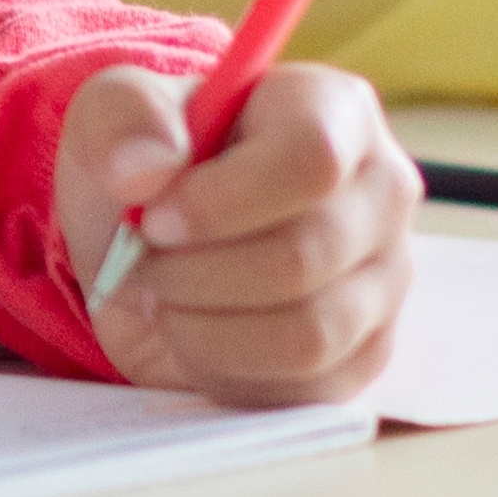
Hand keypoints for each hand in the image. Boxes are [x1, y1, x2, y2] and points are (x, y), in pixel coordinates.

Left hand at [60, 63, 420, 406]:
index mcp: (335, 110)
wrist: (150, 245)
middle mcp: (382, 191)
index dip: (223, 201)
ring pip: (310, 333)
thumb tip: (148, 168)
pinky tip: (194, 331)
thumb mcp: (112, 115)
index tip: (154, 218)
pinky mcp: (366, 353)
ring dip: (207, 326)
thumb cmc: (148, 165)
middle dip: (197, 272)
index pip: (312, 158)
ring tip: (165, 296)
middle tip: (146, 261)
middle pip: (306, 256)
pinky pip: (302, 386)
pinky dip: (225, 369)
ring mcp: (385, 278)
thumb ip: (124, 120)